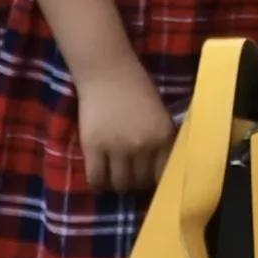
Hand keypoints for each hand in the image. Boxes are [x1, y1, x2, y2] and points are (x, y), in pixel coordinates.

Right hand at [69, 56, 177, 200]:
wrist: (108, 72)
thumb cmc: (136, 89)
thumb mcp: (160, 115)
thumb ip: (162, 141)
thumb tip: (160, 170)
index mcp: (163, 136)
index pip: (164, 175)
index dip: (156, 182)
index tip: (150, 181)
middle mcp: (143, 145)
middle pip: (141, 181)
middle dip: (137, 184)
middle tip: (131, 179)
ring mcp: (117, 147)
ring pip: (120, 184)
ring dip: (119, 186)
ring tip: (116, 179)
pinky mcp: (93, 146)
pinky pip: (96, 178)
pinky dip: (98, 185)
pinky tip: (99, 183)